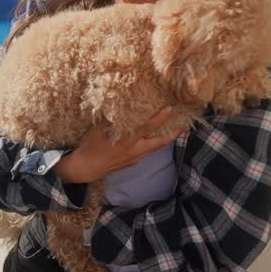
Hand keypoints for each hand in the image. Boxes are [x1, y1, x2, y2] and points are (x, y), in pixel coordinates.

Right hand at [55, 107, 177, 186]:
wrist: (86, 168)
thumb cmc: (90, 146)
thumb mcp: (97, 129)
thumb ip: (110, 117)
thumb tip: (118, 102)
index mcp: (127, 141)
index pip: (147, 128)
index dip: (159, 118)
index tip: (170, 108)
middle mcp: (134, 151)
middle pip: (159, 142)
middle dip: (172, 134)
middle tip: (184, 126)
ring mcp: (135, 158)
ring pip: (153, 148)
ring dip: (163, 139)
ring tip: (172, 130)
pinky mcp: (132, 162)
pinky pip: (145, 152)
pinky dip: (151, 144)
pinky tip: (151, 139)